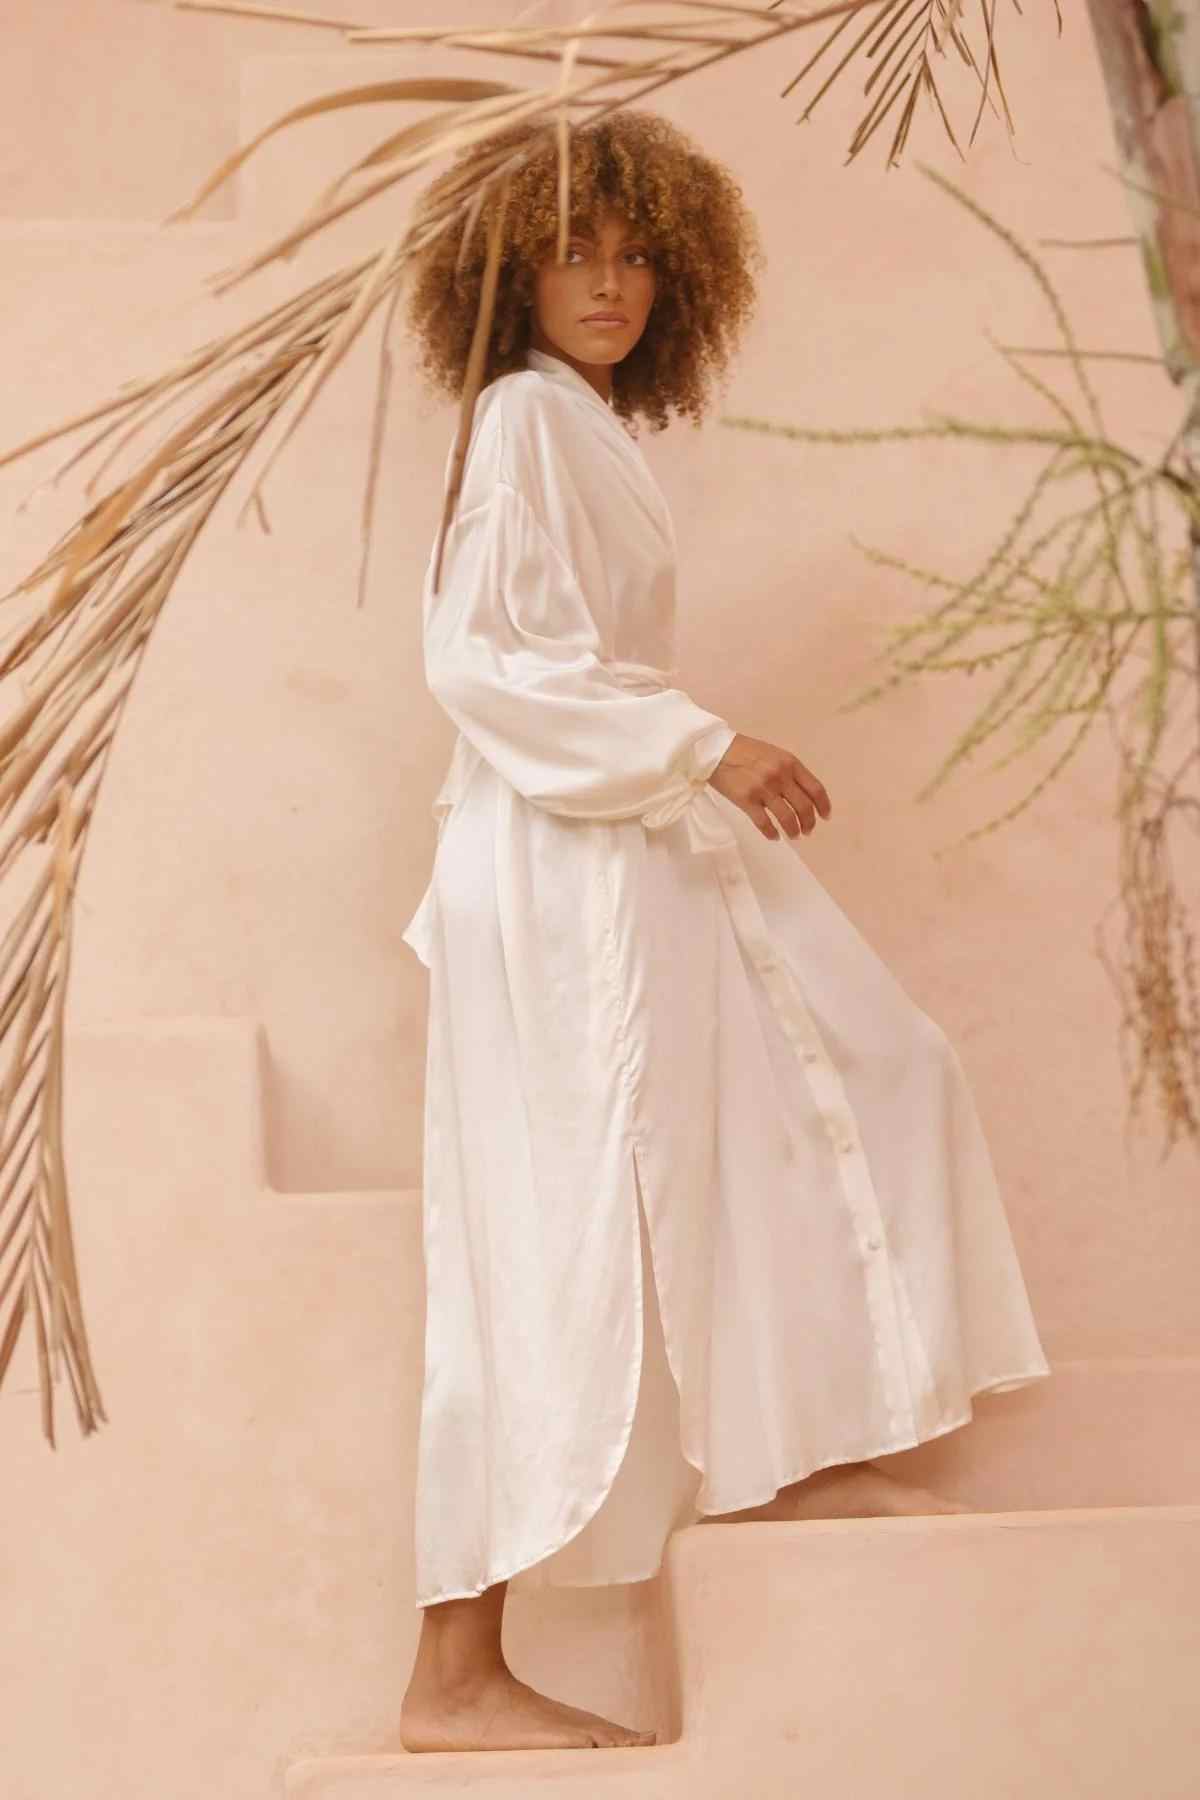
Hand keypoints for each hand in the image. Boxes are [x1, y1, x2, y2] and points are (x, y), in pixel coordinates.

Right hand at [706, 733, 831, 841]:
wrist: (715, 750)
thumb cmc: (745, 751)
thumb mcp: (774, 754)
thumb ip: (789, 771)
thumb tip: (802, 795)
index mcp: (790, 763)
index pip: (815, 789)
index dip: (823, 806)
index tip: (825, 817)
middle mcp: (780, 776)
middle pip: (804, 807)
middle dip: (809, 823)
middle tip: (808, 831)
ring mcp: (763, 789)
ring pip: (787, 818)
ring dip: (794, 831)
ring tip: (794, 835)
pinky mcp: (747, 801)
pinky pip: (765, 824)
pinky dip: (772, 834)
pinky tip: (775, 837)